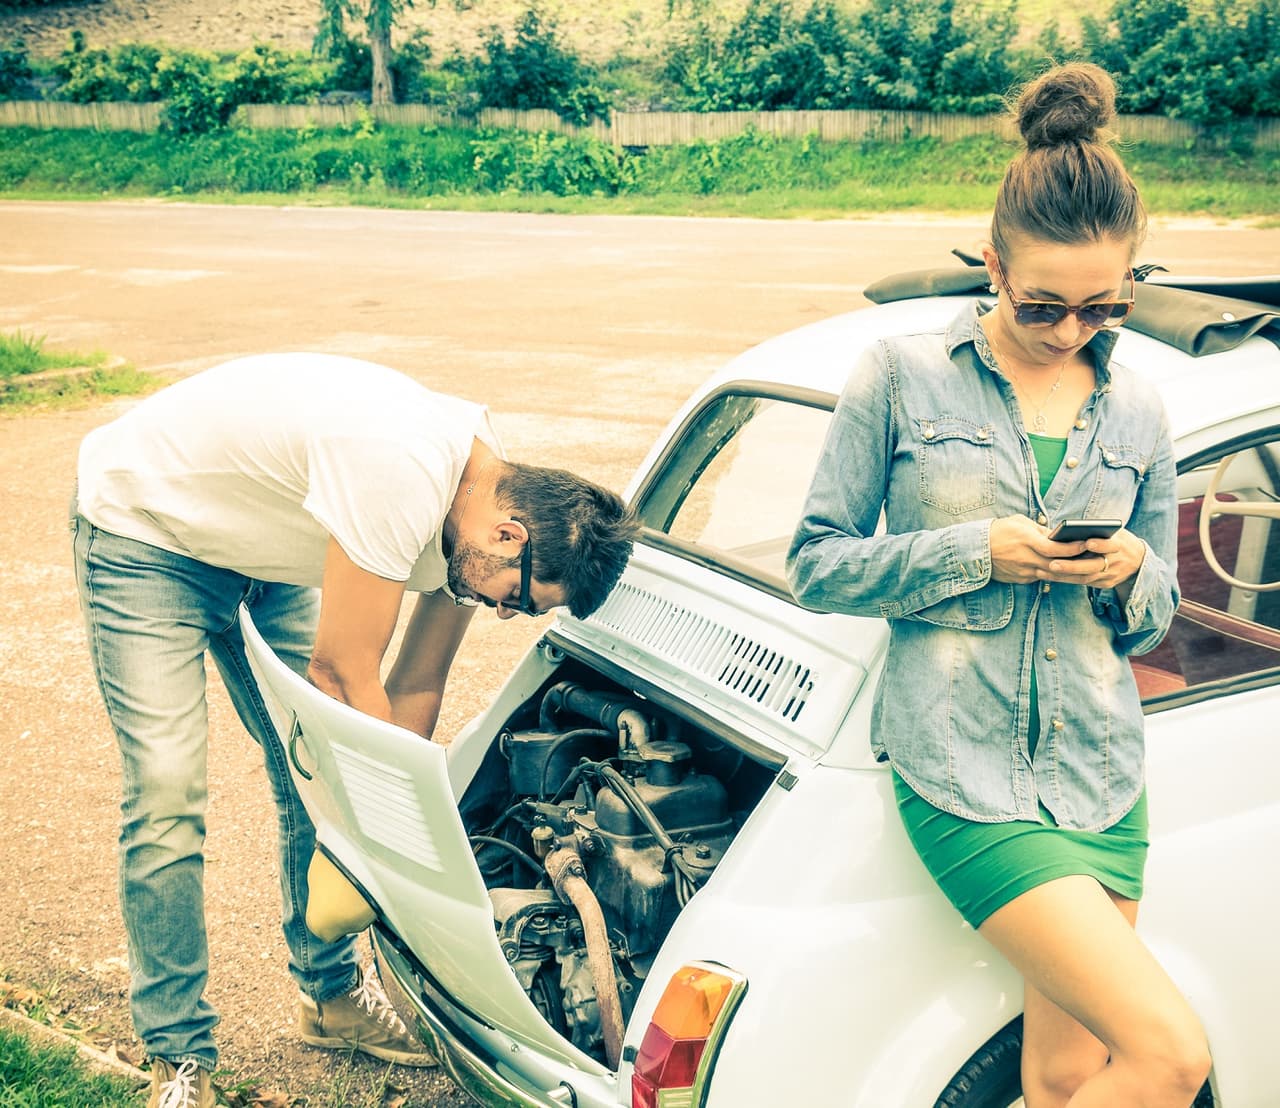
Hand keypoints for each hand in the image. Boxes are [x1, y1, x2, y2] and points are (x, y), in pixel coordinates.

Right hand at [989, 516, 1142, 586]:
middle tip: (1096, 559)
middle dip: (1079, 563)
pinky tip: (1067, 573)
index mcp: (1026, 542)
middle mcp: (1027, 559)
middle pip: (1059, 565)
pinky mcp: (1021, 579)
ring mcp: (1024, 572)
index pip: (1055, 548)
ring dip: (1071, 574)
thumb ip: (1040, 530)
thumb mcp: (1019, 523)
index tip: (1087, 543)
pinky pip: (1042, 578)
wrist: (974, 550)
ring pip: (1053, 576)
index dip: (1073, 547)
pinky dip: (1055, 575)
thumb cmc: (998, 531)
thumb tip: (1058, 535)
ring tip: (1088, 569)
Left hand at [1045, 530, 1144, 589]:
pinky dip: (1067, 579)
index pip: (1111, 545)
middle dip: (1072, 566)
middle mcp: (1116, 562)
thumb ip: (1098, 531)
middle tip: (1053, 564)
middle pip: (1093, 566)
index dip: (1101, 545)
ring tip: (1043, 571)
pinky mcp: (1105, 584)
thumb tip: (1070, 529)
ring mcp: (1110, 575)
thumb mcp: (1115, 532)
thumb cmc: (1119, 540)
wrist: (1139, 562)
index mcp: (1120, 545)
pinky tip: (1050, 576)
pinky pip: (1084, 583)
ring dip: (1063, 575)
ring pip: (1085, 578)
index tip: (1088, 542)